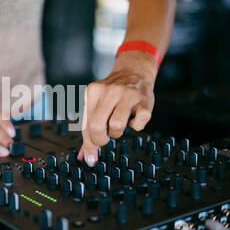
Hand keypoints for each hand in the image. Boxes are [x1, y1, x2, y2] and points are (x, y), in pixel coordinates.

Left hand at [78, 51, 157, 165]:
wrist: (135, 71)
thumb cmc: (113, 94)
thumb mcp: (97, 105)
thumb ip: (89, 130)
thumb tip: (85, 157)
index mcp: (92, 92)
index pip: (86, 124)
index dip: (88, 143)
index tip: (90, 158)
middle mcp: (108, 91)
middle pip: (97, 126)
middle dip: (100, 140)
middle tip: (104, 139)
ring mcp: (127, 94)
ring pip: (116, 126)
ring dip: (117, 133)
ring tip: (118, 126)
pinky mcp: (144, 100)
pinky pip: (139, 124)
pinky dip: (136, 126)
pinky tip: (133, 118)